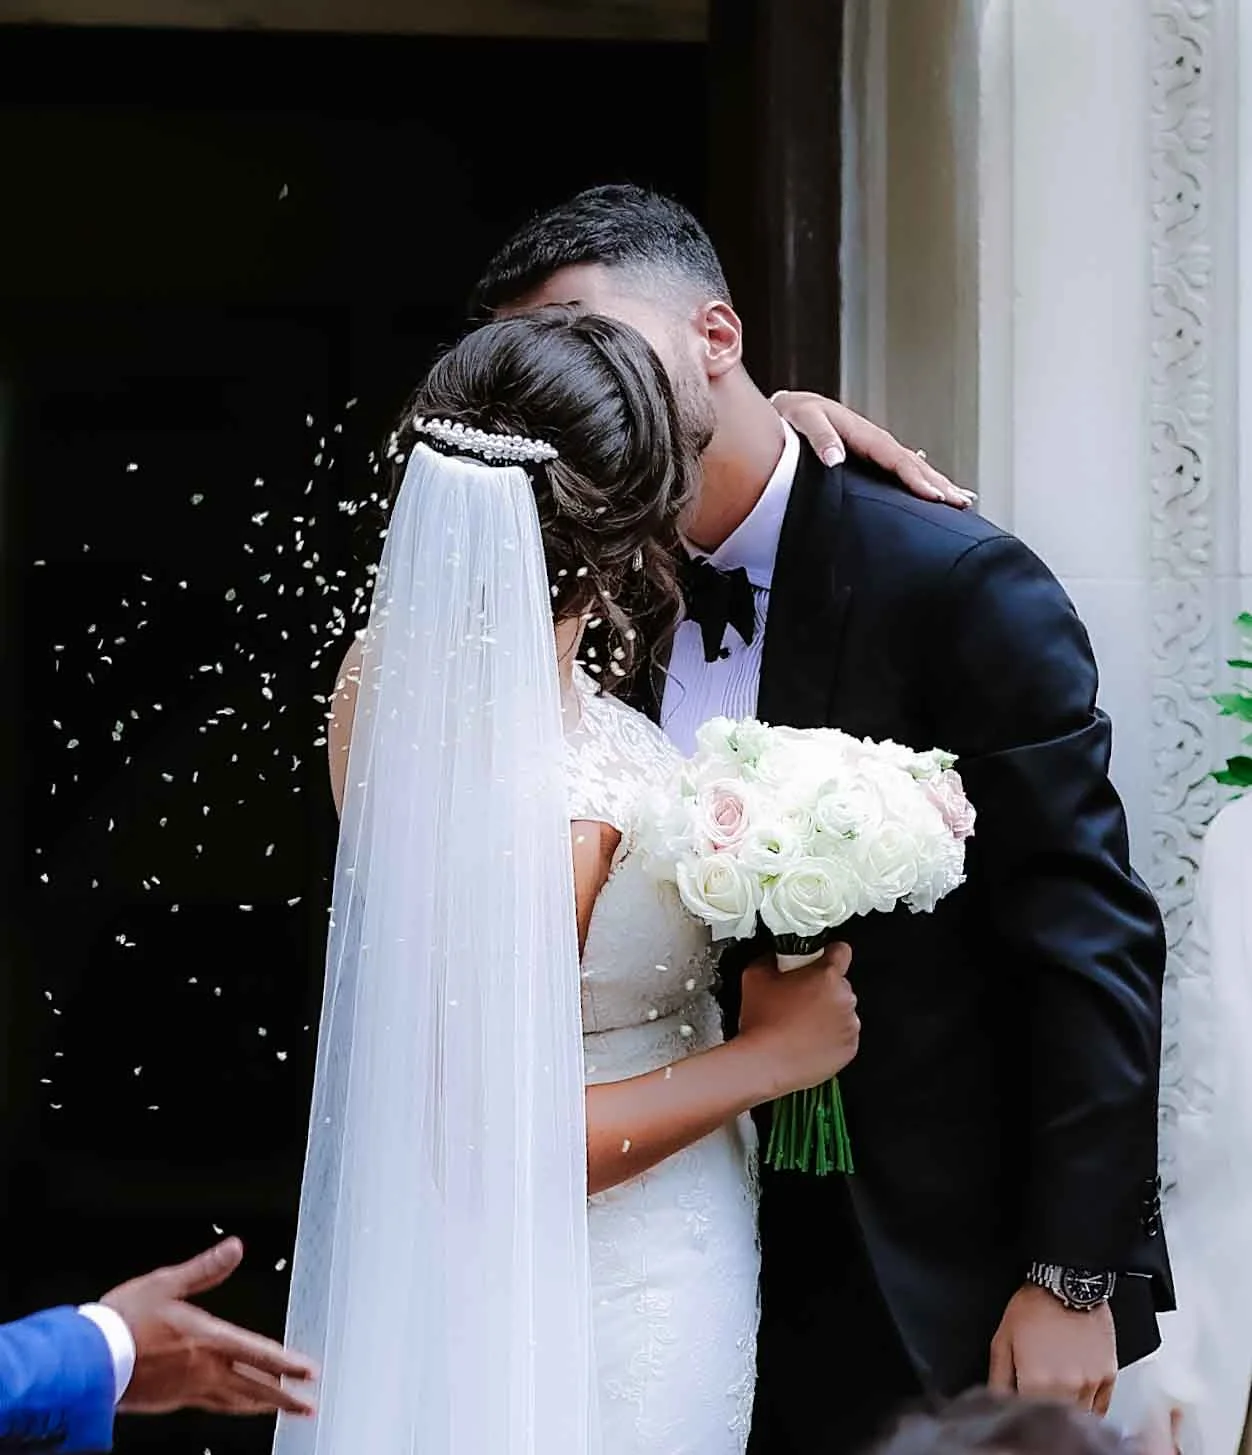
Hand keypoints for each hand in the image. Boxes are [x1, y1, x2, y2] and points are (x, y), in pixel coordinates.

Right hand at [102, 1237, 317, 1417]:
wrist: (89, 1360)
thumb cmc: (125, 1321)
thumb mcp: (167, 1283)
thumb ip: (205, 1269)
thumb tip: (234, 1248)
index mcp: (208, 1340)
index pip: (259, 1354)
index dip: (288, 1365)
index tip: (310, 1374)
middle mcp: (203, 1369)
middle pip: (253, 1387)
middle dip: (283, 1398)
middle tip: (307, 1407)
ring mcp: (187, 1389)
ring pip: (234, 1401)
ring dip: (260, 1406)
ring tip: (279, 1410)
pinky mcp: (170, 1401)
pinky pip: (212, 1405)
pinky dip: (231, 1406)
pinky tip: (233, 1405)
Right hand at [738, 943, 859, 1096]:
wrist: (763, 1064)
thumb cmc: (761, 1022)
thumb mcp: (755, 975)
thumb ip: (771, 958)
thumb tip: (776, 957)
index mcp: (826, 976)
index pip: (841, 951)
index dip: (828, 954)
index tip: (819, 961)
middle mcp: (844, 999)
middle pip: (839, 984)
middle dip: (822, 988)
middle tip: (798, 999)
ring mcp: (849, 1026)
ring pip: (842, 1011)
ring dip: (827, 1014)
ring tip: (800, 1025)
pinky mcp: (848, 1050)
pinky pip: (843, 1036)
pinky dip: (829, 1038)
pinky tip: (807, 1041)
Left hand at [769, 390, 973, 507]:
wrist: (789, 408)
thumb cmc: (794, 416)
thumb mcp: (803, 420)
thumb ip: (820, 438)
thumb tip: (835, 458)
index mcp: (863, 433)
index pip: (896, 459)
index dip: (916, 478)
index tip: (933, 496)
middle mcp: (875, 440)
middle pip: (914, 463)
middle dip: (939, 483)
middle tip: (962, 503)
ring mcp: (876, 448)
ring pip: (914, 466)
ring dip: (938, 482)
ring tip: (962, 500)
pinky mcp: (872, 456)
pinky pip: (903, 468)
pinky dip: (922, 479)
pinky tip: (934, 491)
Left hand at [988, 1284, 1116, 1414]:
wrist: (1066, 1284)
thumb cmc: (1033, 1307)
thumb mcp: (1003, 1338)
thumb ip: (998, 1376)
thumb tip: (996, 1401)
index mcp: (1036, 1381)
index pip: (1027, 1413)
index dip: (1023, 1405)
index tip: (1022, 1396)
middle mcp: (1065, 1387)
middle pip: (1054, 1416)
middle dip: (1045, 1407)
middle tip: (1040, 1389)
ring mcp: (1089, 1383)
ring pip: (1078, 1414)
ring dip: (1067, 1407)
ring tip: (1059, 1385)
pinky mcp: (1107, 1375)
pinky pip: (1100, 1407)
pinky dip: (1089, 1406)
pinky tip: (1078, 1391)